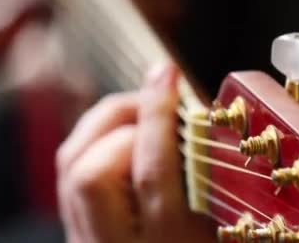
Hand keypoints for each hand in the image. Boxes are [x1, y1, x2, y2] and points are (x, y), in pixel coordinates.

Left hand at [56, 62, 215, 241]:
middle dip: (122, 120)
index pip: (152, 173)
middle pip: (90, 171)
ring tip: (139, 110)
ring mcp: (89, 242)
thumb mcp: (228, 233)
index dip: (159, 116)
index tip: (168, 74)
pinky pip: (70, 177)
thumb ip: (222, 190)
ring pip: (71, 169)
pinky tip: (121, 136)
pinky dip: (94, 143)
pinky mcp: (78, 236)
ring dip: (103, 126)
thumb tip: (210, 126)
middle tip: (156, 97)